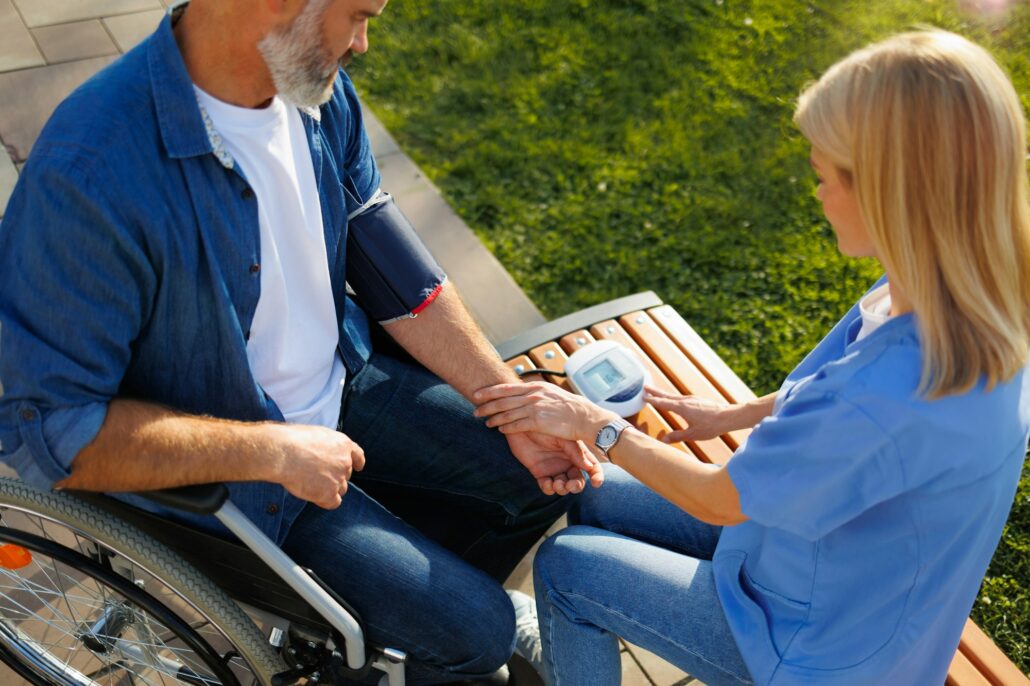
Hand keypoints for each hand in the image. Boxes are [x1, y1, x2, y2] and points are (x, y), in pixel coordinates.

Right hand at [263, 424, 365, 508]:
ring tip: (310, 484)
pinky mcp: (329, 494)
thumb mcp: (316, 434)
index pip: (357, 455)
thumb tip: (321, 452)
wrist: (283, 453)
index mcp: (343, 444)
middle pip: (346, 475)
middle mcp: (345, 462)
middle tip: (315, 475)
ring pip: (341, 489)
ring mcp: (338, 479)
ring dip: (329, 489)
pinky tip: (313, 496)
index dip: (357, 462)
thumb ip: (325, 445)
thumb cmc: (292, 441)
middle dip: (334, 476)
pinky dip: (325, 501)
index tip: (358, 467)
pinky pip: (333, 503)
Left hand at [474, 381, 610, 441]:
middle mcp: (532, 395)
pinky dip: (506, 427)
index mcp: (535, 387)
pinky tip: (500, 430)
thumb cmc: (569, 407)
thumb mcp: (551, 393)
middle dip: (486, 406)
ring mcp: (534, 408)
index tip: (477, 394)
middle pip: (502, 400)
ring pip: (507, 413)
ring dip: (494, 418)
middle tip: (475, 410)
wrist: (583, 417)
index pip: (506, 388)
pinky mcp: (538, 421)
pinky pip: (516, 425)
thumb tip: (523, 390)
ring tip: (486, 422)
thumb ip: (535, 392)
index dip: (490, 391)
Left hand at [505, 431, 604, 495]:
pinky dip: (549, 488)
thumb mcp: (563, 437)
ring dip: (563, 489)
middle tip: (570, 485)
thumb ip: (575, 452)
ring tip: (558, 484)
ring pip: (563, 486)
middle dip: (576, 486)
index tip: (596, 483)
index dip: (596, 476)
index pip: (591, 467)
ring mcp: (554, 469)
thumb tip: (589, 467)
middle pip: (577, 480)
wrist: (522, 425)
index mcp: (577, 453)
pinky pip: (547, 487)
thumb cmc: (544, 427)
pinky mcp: (540, 473)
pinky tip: (548, 483)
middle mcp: (567, 463)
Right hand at [644, 386, 734, 441]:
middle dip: (655, 392)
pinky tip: (676, 401)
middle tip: (645, 387)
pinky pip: (682, 398)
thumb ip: (677, 436)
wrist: (728, 417)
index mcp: (681, 408)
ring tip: (657, 394)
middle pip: (667, 395)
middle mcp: (685, 401)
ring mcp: (692, 399)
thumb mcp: (692, 435)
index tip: (644, 397)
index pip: (663, 403)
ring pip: (674, 396)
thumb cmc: (710, 426)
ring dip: (664, 394)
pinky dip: (674, 398)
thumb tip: (664, 440)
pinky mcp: (698, 400)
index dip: (653, 400)